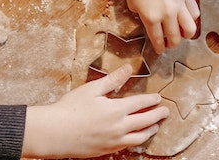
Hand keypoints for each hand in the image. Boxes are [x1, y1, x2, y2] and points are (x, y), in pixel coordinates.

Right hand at [23, 65, 169, 157]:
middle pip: (145, 122)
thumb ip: (113, 79)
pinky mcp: (105, 151)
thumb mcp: (93, 88)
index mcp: (116, 110)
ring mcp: (112, 142)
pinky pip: (126, 146)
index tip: (158, 98)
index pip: (141, 104)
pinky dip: (136, 141)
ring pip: (138, 138)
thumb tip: (129, 68)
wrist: (53, 133)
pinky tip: (135, 137)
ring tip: (154, 127)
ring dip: (149, 131)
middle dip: (157, 116)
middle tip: (165, 112)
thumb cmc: (70, 108)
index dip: (151, 100)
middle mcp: (118, 128)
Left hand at [100, 0, 199, 53]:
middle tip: (169, 43)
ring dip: (186, 35)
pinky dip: (191, 19)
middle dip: (172, 44)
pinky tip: (186, 18)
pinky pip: (194, 13)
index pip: (158, 39)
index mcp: (150, 17)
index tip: (160, 49)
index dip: (159, 47)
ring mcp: (179, 4)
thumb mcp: (132, 2)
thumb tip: (151, 22)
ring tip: (181, 33)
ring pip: (190, 29)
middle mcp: (167, 13)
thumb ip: (142, 16)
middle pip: (174, 37)